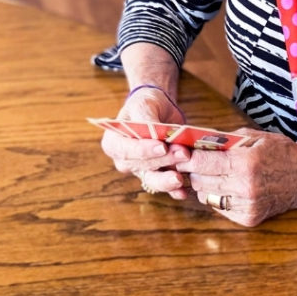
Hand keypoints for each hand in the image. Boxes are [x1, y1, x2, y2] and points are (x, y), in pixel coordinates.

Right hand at [101, 85, 190, 200]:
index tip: (162, 147)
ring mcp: (141, 170)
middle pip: (142, 166)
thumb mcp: (143, 104)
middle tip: (183, 153)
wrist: (159, 110)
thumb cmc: (146, 105)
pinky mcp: (157, 176)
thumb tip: (152, 129)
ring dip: (167, 180)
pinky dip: (174, 191)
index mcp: (113, 142)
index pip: (126, 150)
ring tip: (180, 178)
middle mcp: (124, 161)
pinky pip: (164, 187)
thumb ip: (145, 117)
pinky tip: (183, 192)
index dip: (144, 151)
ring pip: (152, 180)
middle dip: (163, 161)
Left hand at [181, 128, 296, 225]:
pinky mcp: (249, 219)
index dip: (187, 157)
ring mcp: (247, 206)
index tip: (179, 152)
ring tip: (209, 173)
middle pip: (200, 181)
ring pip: (206, 196)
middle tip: (191, 161)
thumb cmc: (280, 153)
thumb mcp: (253, 137)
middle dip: (192, 170)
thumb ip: (224, 139)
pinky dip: (217, 196)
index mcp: (244, 163)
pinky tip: (225, 185)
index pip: (202, 163)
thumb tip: (196, 138)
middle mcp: (244, 187)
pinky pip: (219, 207)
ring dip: (203, 184)